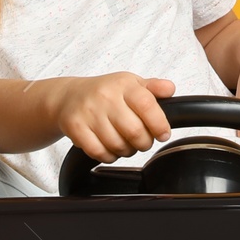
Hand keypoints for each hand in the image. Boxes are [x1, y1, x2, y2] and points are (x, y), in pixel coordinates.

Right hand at [45, 74, 174, 161]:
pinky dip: (109, 156)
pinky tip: (110, 148)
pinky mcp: (75, 127)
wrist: (68, 96)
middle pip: (134, 131)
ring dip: (126, 151)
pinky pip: (99, 152)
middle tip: (142, 141)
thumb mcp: (130, 84)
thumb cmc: (104, 92)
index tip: (163, 134)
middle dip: (144, 143)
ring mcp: (89, 112)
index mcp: (123, 85)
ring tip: (125, 143)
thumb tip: (170, 89)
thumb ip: (153, 87)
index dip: (159, 124)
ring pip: (117, 145)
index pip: (147, 105)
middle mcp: (105, 96)